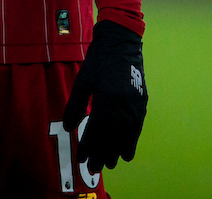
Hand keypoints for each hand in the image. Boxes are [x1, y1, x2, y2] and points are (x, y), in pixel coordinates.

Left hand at [63, 19, 147, 173]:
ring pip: (125, 135)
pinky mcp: (142, 102)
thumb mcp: (83, 81)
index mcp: (106, 99)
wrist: (121, 42)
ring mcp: (134, 105)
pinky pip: (136, 127)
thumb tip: (69, 128)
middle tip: (93, 168)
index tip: (82, 158)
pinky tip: (127, 152)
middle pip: (111, 136)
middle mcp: (122, 105)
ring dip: (116, 151)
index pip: (96, 130)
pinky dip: (131, 141)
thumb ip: (76, 106)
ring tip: (109, 164)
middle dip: (101, 153)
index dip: (89, 146)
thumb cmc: (98, 60)